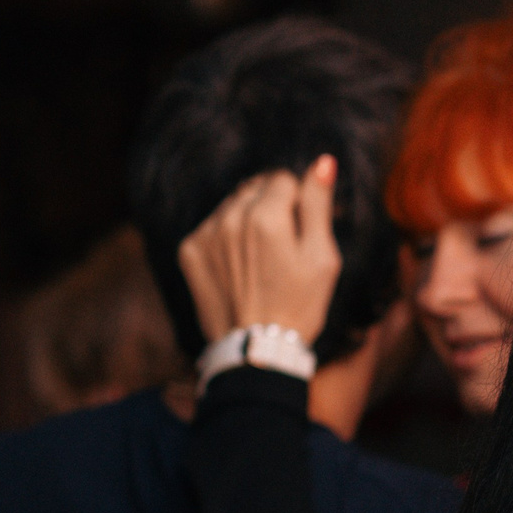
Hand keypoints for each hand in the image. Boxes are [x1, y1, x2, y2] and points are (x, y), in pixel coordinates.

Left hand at [176, 156, 341, 344]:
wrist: (257, 351)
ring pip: (232, 204)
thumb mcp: (322, 258)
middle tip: (282, 248)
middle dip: (271, 206)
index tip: (300, 234)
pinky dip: (225, 238)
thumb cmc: (300, 306)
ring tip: (259, 260)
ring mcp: (206, 233)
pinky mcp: (190, 250)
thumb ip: (318, 204)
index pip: (282, 178)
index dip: (298, 203)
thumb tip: (322, 161)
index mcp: (267, 216)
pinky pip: (212, 226)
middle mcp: (230, 217)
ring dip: (247, 220)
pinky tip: (238, 267)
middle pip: (254, 187)